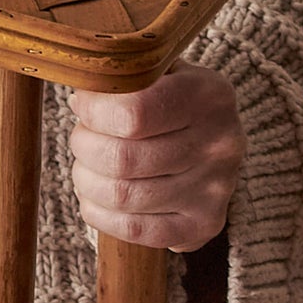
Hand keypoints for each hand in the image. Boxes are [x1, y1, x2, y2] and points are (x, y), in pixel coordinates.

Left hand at [67, 58, 244, 252]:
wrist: (215, 142)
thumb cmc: (172, 101)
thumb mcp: (160, 72)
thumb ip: (122, 77)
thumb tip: (81, 98)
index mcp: (209, 95)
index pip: (132, 113)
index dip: (92, 112)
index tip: (82, 106)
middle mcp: (220, 143)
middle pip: (122, 159)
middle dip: (85, 148)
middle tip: (83, 139)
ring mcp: (214, 189)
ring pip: (122, 196)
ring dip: (88, 181)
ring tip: (88, 167)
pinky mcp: (202, 224)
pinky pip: (133, 230)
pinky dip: (100, 214)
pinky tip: (97, 197)